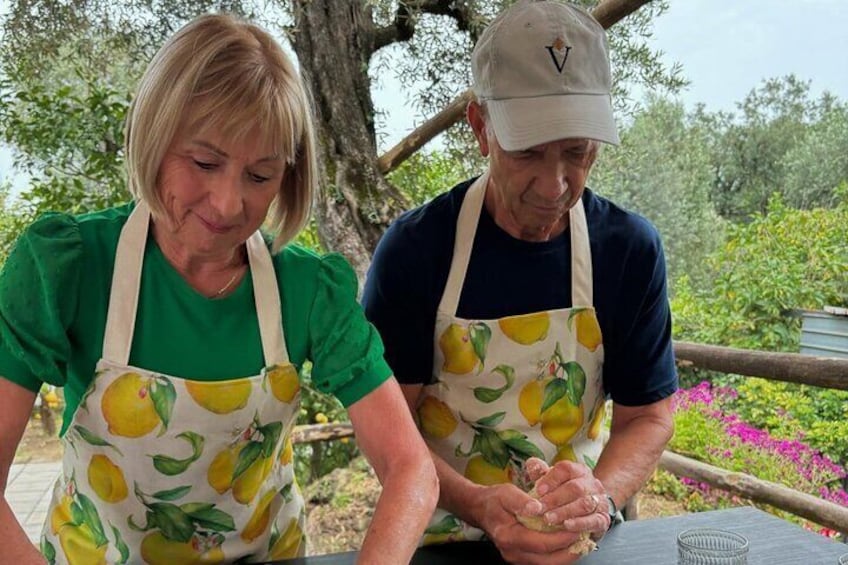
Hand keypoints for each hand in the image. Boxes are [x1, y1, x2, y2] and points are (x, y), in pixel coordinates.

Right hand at [472, 481, 588, 564]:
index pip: (541, 543)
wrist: (481, 509)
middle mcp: (512, 553)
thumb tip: (537, 508)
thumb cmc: (495, 500)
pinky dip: (558, 555)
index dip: (562, 537)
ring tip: (581, 542)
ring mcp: (517, 559)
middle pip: (548, 561)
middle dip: (570, 551)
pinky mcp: (522, 559)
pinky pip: (545, 562)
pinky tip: (568, 544)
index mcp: (508, 537)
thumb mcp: (506, 493)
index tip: (577, 527)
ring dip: (566, 555)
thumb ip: (521, 501)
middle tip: (585, 538)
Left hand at [523, 457, 610, 538]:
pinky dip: (579, 523)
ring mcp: (600, 501)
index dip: (551, 479)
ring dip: (565, 511)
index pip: (566, 468)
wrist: (591, 510)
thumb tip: (531, 463)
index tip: (537, 490)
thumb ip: (541, 472)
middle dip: (555, 499)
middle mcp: (591, 484)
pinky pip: (594, 520)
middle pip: (575, 487)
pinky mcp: (603, 519)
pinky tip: (566, 525)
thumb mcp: (552, 481)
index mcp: (579, 470)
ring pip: (585, 504)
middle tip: (539, 508)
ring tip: (549, 518)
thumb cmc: (565, 493)